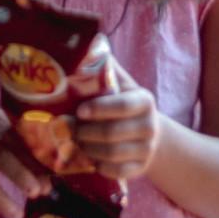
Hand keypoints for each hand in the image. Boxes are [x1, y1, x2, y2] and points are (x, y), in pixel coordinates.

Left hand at [75, 65, 159, 180]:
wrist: (150, 131)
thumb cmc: (127, 102)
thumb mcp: (123, 84)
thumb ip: (108, 68)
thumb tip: (91, 46)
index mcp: (144, 100)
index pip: (121, 106)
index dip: (98, 109)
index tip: (79, 111)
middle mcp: (150, 126)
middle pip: (113, 133)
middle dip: (86, 132)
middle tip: (68, 128)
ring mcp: (147, 149)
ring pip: (112, 154)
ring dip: (88, 149)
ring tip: (75, 141)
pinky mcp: (141, 168)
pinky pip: (117, 172)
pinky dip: (99, 166)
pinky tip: (89, 158)